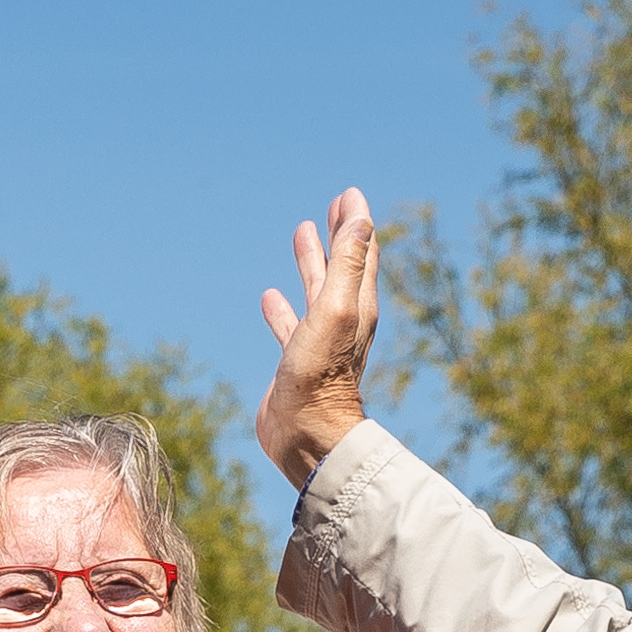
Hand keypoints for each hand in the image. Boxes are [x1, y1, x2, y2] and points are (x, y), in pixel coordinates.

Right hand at [251, 190, 385, 487]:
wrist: (305, 435)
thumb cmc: (321, 376)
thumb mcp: (336, 310)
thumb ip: (347, 264)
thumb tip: (362, 219)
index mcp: (358, 306)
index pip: (361, 253)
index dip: (356, 224)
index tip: (348, 195)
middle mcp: (343, 321)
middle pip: (341, 267)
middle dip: (337, 236)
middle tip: (331, 208)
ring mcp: (319, 342)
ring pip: (315, 291)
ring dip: (310, 263)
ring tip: (301, 234)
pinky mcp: (296, 362)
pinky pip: (290, 325)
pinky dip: (282, 308)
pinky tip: (269, 298)